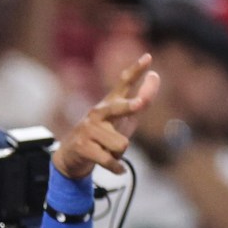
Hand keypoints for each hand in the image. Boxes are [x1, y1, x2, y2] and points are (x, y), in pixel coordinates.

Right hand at [55, 54, 158, 179]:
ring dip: (119, 154)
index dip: (136, 71)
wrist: (71, 155)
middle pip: (118, 108)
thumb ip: (142, 98)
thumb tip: (156, 75)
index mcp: (110, 103)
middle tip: (140, 104)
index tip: (148, 57)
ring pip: (121, 144)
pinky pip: (110, 160)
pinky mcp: (83, 146)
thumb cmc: (103, 133)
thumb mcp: (124, 117)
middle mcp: (99, 112)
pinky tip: (117, 169)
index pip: (124, 82)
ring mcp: (89, 129)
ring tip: (109, 152)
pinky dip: (117, 168)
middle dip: (129, 107)